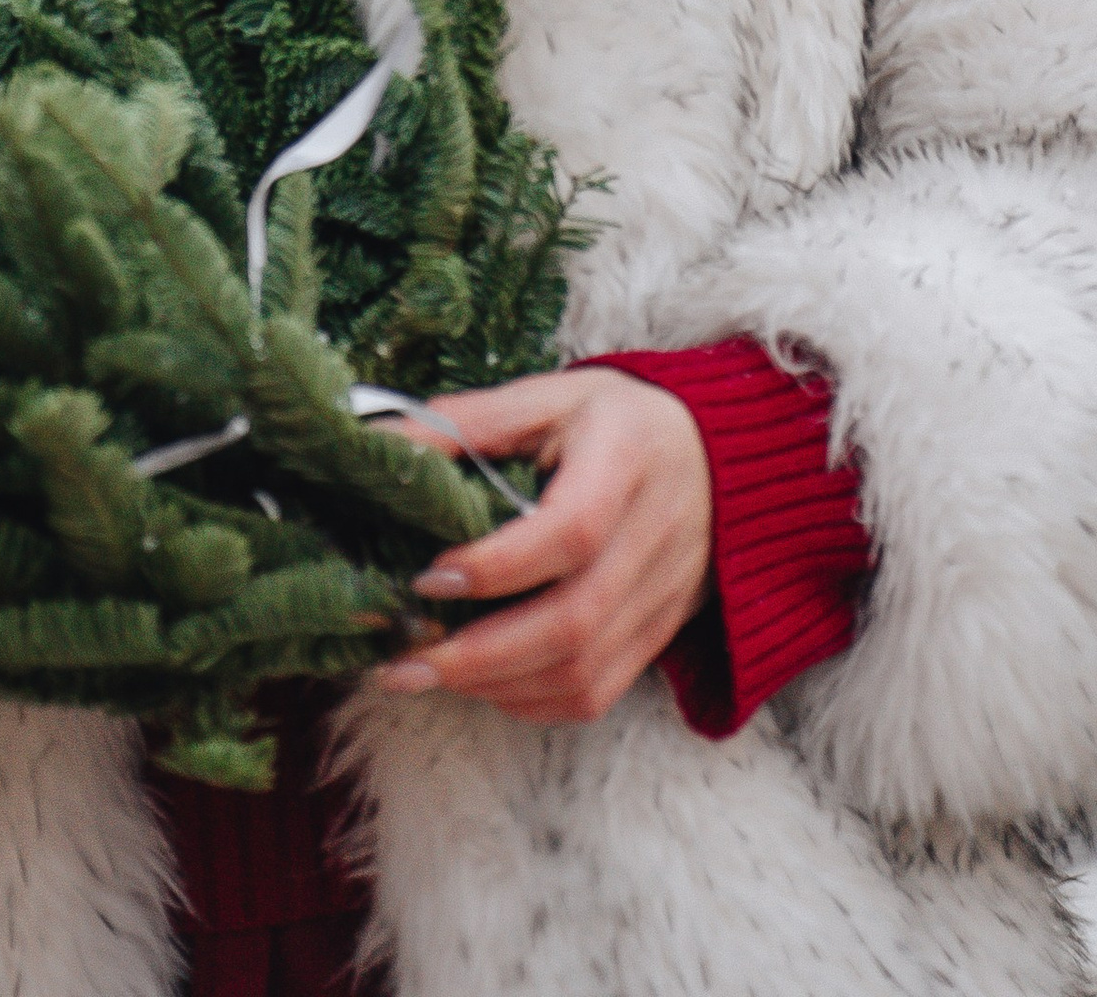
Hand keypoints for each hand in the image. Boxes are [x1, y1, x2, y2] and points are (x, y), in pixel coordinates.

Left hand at [372, 368, 712, 723]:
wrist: (717, 457)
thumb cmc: (614, 420)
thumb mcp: (547, 395)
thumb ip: (468, 422)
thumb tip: (379, 443)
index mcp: (627, 459)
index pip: (572, 531)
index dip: (498, 565)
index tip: (427, 576)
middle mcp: (655, 537)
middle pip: (575, 622)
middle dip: (480, 653)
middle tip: (403, 659)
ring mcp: (663, 597)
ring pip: (585, 673)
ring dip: (497, 685)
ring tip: (425, 672)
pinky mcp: (658, 636)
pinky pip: (597, 694)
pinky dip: (532, 701)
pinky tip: (481, 683)